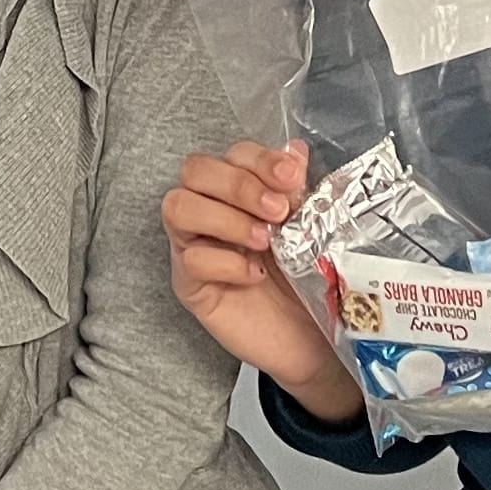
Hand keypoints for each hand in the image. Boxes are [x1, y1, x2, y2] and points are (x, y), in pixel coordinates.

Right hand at [165, 141, 360, 427]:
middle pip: (195, 170)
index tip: (292, 178)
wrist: (312, 339)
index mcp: (240, 190)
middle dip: (238, 184)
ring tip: (264, 241)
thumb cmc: (307, 280)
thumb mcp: (310, 229)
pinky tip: (255, 274)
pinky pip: (190, 260)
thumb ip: (298, 191)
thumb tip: (295, 149)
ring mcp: (194, 246)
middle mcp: (210, 210)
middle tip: (277, 212)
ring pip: (178, 207)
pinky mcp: (190, 285)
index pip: (232, 154)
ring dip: (225, 217)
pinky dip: (226, 262)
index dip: (260, 160)